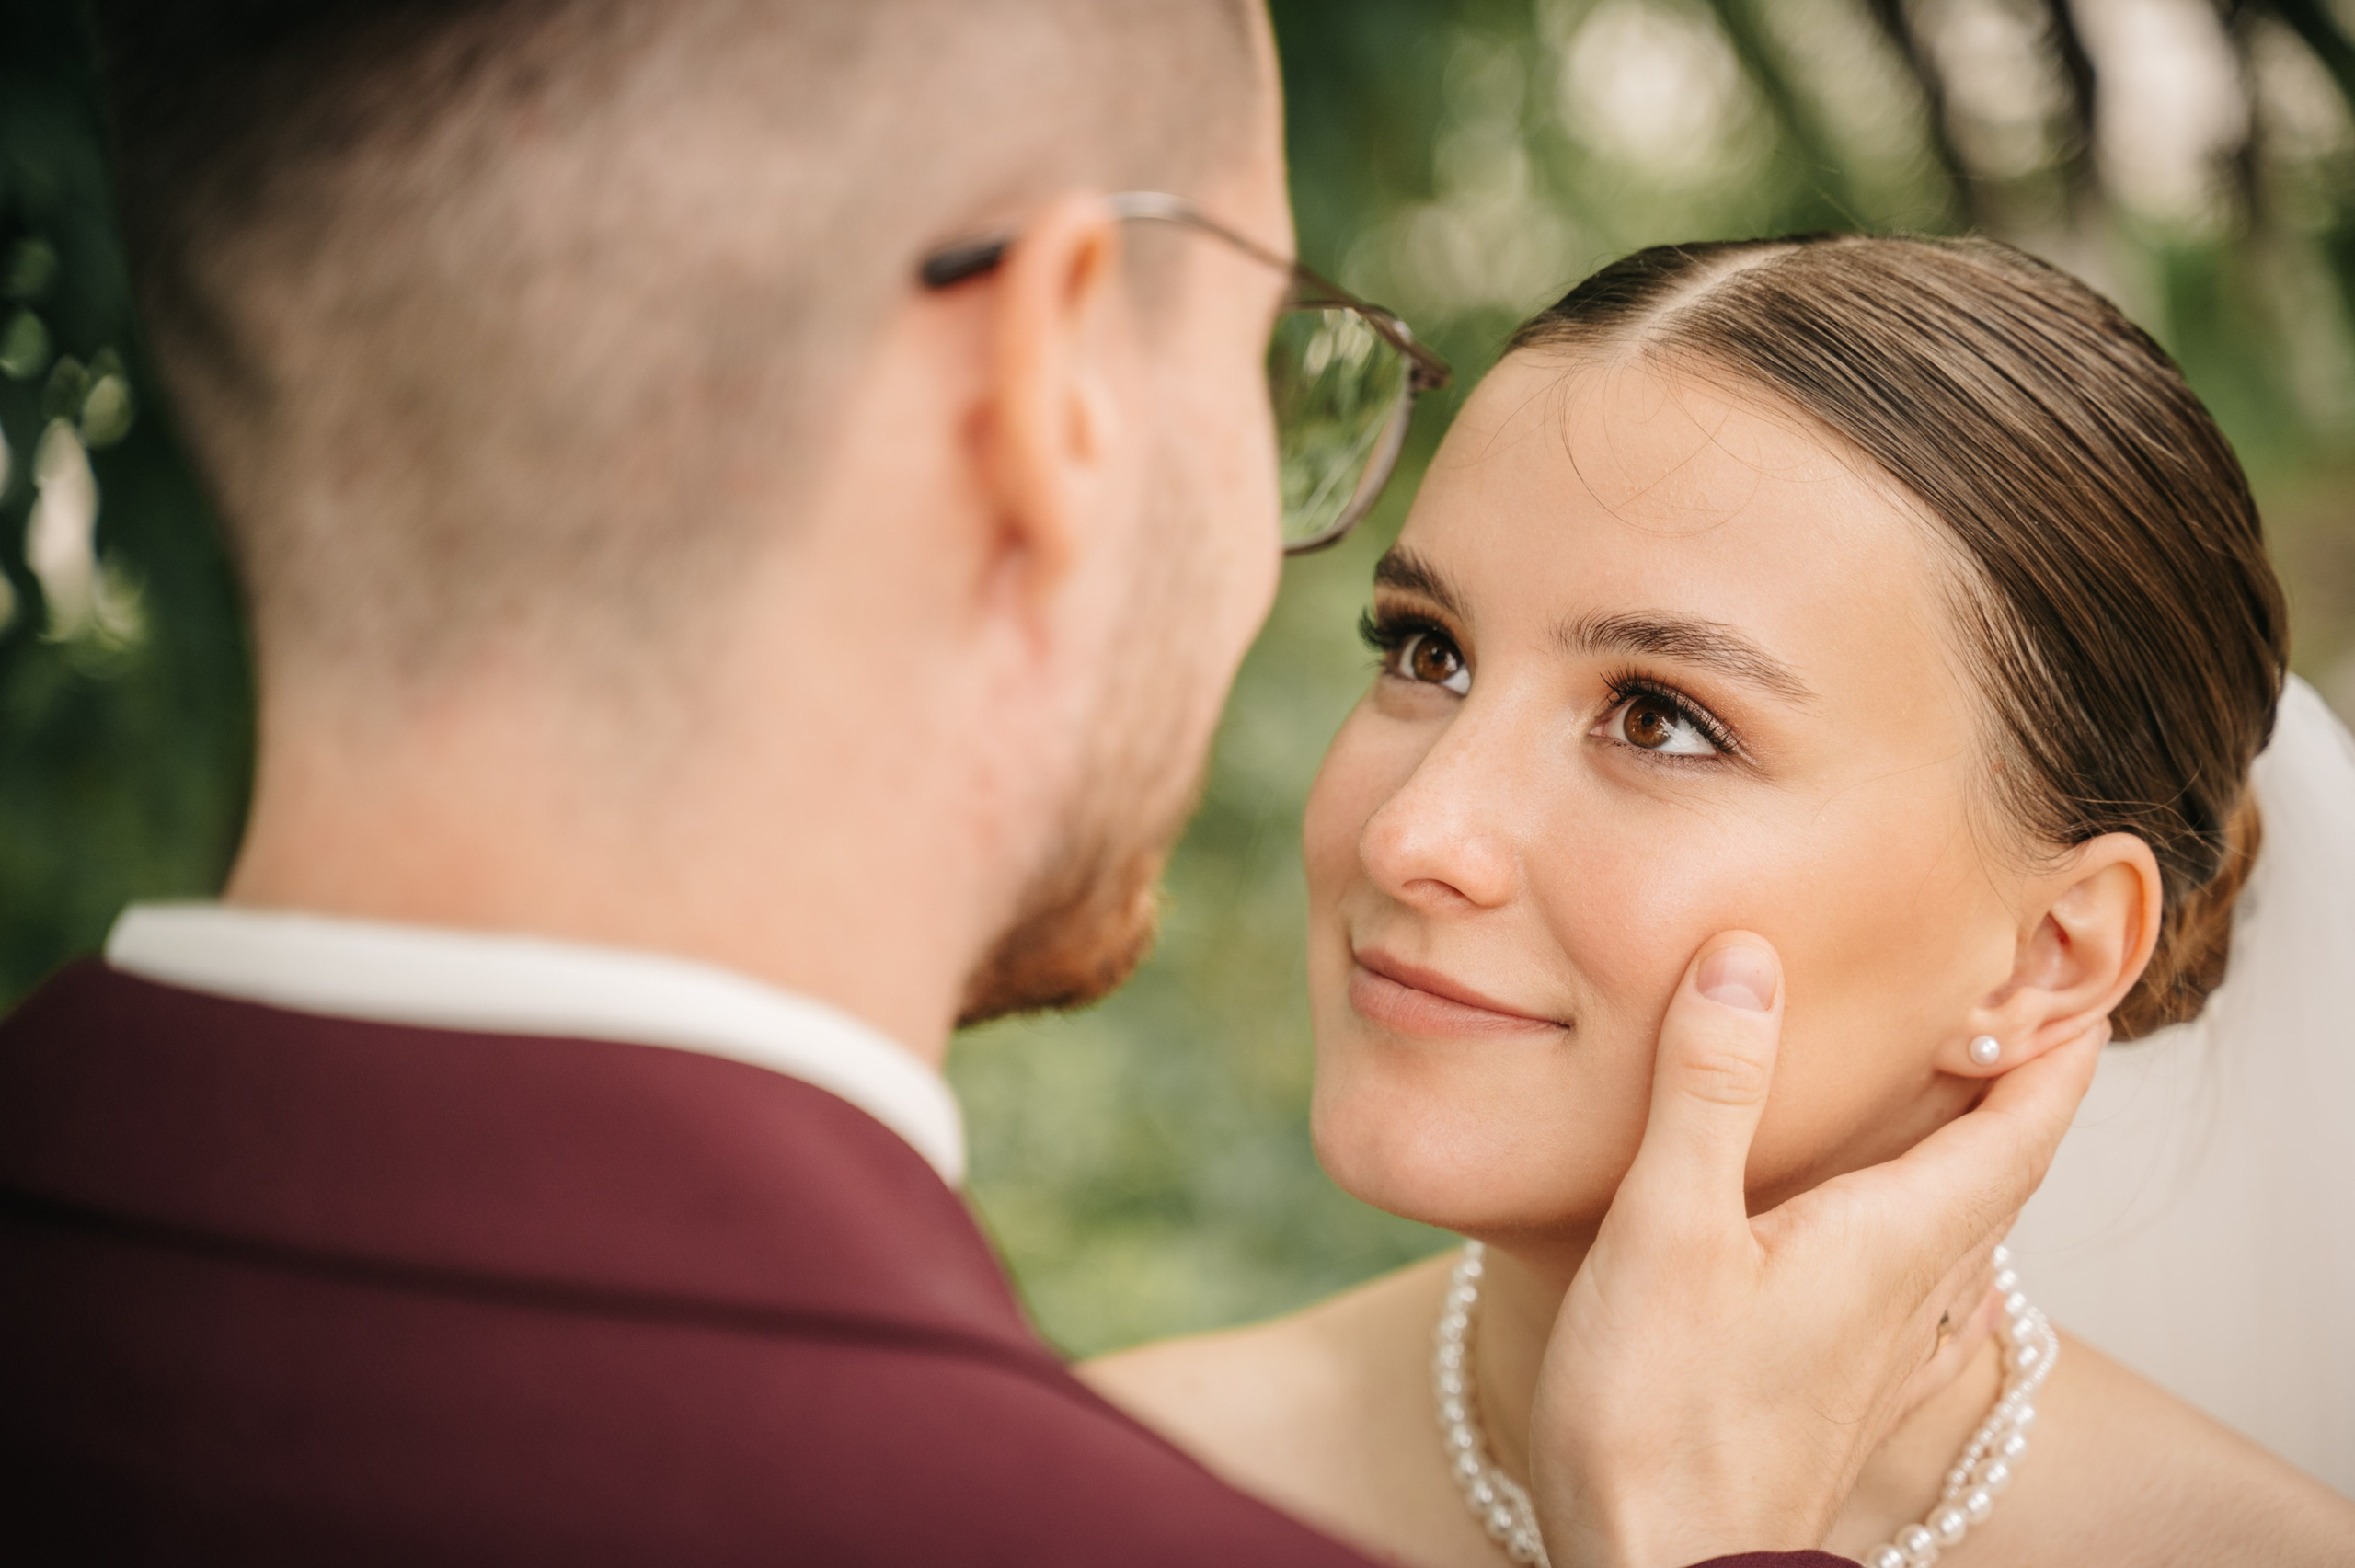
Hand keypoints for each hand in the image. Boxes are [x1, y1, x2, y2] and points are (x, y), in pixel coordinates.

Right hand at [1527, 932, 2105, 1567]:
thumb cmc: (1658, 1415)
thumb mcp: (1666, 1228)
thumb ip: (1708, 1090)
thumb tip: (1747, 960)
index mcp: (1888, 1244)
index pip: (2014, 1134)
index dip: (2049, 1057)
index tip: (2065, 990)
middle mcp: (1908, 1299)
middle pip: (2000, 1183)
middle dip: (2016, 1097)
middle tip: (2009, 1022)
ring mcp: (1880, 1361)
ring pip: (1965, 1245)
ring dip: (1976, 1168)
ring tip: (1956, 1114)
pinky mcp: (1842, 1404)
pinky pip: (1926, 1304)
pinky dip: (1936, 1246)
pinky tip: (1912, 1263)